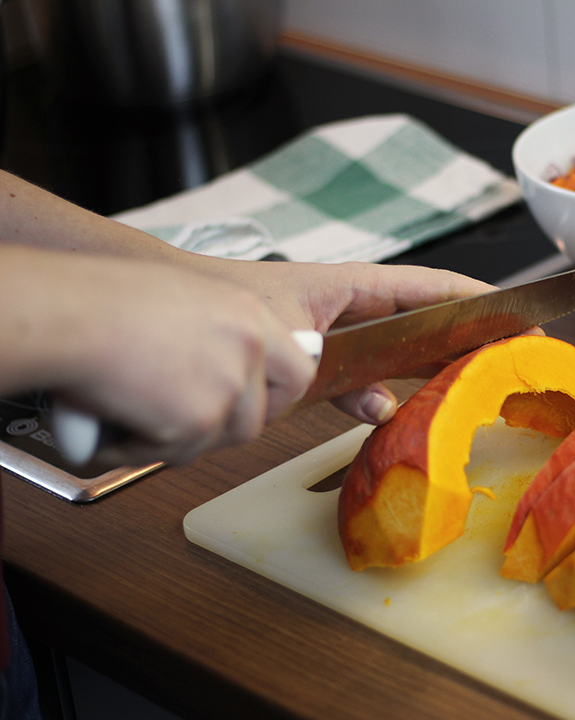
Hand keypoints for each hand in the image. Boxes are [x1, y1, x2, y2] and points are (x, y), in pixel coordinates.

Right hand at [0, 246, 315, 465]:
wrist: (71, 314)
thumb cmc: (108, 300)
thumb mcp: (188, 299)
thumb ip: (220, 334)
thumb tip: (224, 365)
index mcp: (252, 316)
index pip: (299, 370)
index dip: (276, 394)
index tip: (253, 399)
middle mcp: (250, 349)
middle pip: (262, 416)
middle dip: (225, 425)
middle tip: (183, 415)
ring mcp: (228, 387)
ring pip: (220, 440)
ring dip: (180, 437)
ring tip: (137, 407)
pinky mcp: (199, 420)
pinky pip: (178, 453)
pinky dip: (143, 447)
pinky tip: (118, 419)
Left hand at [184, 258, 506, 424]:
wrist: (179, 310)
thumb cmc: (229, 304)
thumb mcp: (289, 341)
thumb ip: (339, 378)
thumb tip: (382, 408)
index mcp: (356, 286)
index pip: (434, 288)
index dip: (482, 302)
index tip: (523, 317)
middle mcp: (355, 308)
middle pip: (428, 321)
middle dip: (472, 337)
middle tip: (518, 357)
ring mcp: (339, 336)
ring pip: (403, 351)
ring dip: (436, 368)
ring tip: (478, 386)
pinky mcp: (320, 363)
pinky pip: (367, 377)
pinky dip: (386, 394)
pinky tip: (399, 413)